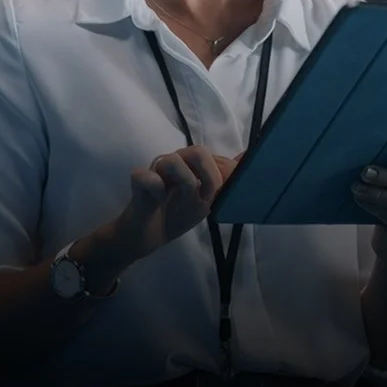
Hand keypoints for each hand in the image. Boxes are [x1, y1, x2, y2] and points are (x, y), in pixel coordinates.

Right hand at [116, 145, 238, 259]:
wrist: (150, 236)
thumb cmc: (178, 213)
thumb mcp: (208, 201)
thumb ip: (226, 180)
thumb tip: (247, 156)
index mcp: (191, 164)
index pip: (212, 155)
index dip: (222, 175)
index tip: (220, 196)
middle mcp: (174, 161)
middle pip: (197, 151)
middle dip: (209, 176)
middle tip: (206, 198)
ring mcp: (155, 170)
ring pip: (172, 161)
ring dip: (185, 183)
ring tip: (184, 200)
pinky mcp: (138, 182)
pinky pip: (146, 176)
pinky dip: (157, 189)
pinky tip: (160, 201)